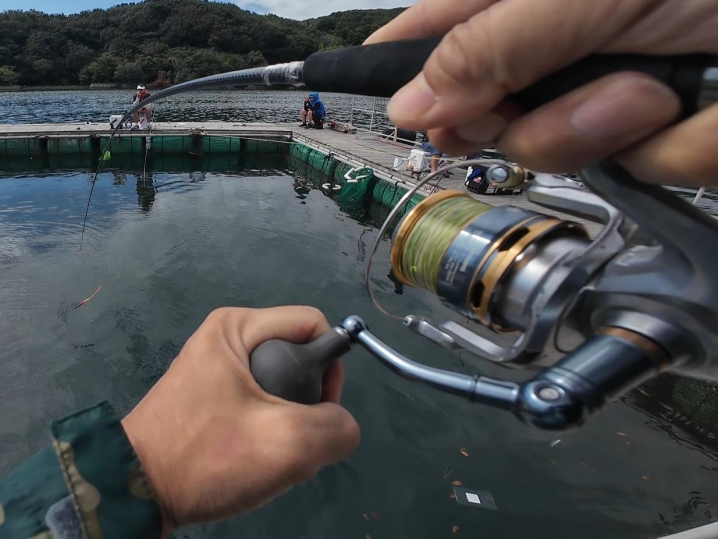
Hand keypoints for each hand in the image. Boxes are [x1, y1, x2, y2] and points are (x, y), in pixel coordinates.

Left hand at [121, 306, 359, 535]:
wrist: (133, 493)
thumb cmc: (208, 457)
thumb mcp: (287, 444)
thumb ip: (336, 427)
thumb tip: (340, 425)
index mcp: (238, 327)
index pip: (314, 326)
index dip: (330, 368)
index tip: (320, 411)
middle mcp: (225, 337)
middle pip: (298, 356)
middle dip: (307, 401)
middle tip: (292, 441)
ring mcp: (214, 366)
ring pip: (281, 384)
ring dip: (289, 421)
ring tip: (270, 454)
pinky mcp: (208, 393)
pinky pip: (259, 400)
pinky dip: (268, 428)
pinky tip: (254, 456)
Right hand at [365, 0, 717, 186]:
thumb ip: (487, 48)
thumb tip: (413, 105)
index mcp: (527, 0)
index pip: (432, 32)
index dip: (393, 68)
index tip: (345, 95)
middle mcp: (561, 44)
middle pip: (486, 112)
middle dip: (529, 116)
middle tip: (572, 83)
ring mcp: (608, 88)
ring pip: (557, 152)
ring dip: (606, 126)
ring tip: (660, 81)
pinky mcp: (659, 128)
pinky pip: (634, 166)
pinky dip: (670, 143)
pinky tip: (692, 100)